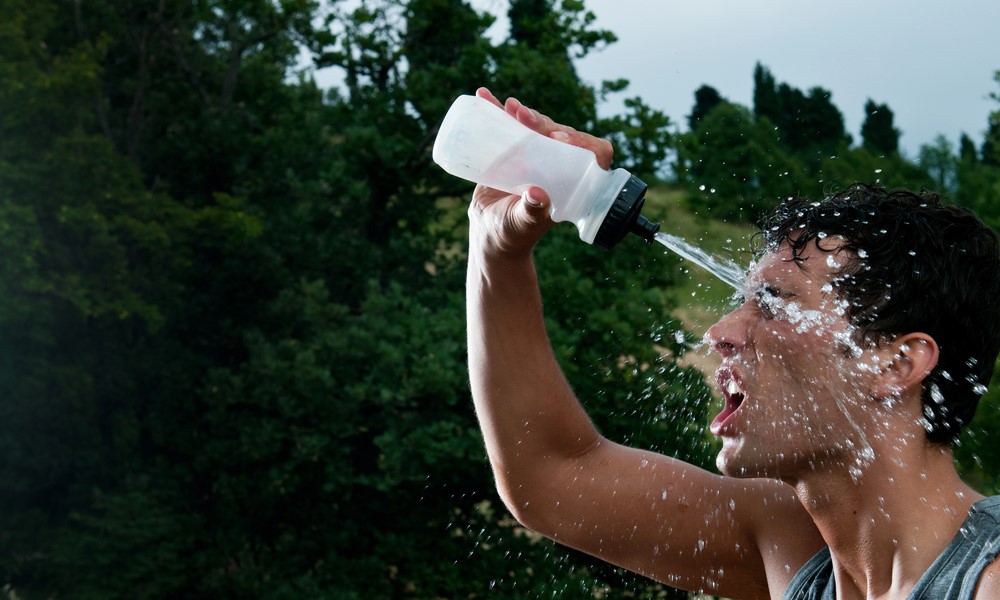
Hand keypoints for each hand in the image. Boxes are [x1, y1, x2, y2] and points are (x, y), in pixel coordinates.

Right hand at [468, 87, 614, 259]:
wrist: (490, 232)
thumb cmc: (512, 234)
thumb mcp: (521, 225)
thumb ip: (531, 213)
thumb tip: (538, 195)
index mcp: (573, 182)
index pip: (593, 154)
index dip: (582, 141)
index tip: (558, 138)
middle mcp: (559, 165)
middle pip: (561, 134)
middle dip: (545, 122)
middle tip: (524, 117)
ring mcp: (537, 155)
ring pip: (538, 126)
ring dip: (525, 113)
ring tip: (509, 106)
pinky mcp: (514, 149)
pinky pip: (510, 125)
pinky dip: (498, 110)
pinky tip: (485, 96)